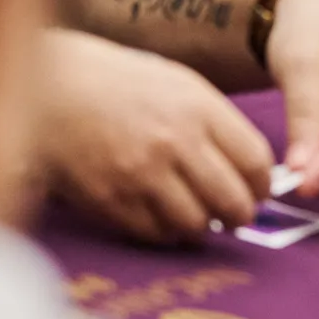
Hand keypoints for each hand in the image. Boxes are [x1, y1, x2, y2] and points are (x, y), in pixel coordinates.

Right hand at [40, 31, 271, 243]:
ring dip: (205, 227)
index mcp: (200, 110)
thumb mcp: (183, 86)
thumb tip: (254, 168)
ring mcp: (141, 174)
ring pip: (196, 222)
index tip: (261, 192)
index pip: (255, 161)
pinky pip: (155, 232)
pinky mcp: (110, 200)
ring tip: (202, 219)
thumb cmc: (126, 84)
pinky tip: (169, 221)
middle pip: (231, 199)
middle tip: (238, 217)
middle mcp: (175, 143)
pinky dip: (169, 233)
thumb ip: (219, 125)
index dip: (264, 185)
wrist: (55, 89)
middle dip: (241, 215)